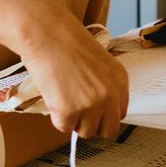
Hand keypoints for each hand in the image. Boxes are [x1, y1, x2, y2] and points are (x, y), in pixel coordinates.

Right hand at [19, 10, 128, 138]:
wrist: (45, 34)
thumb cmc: (65, 41)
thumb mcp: (98, 62)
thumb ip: (102, 85)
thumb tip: (96, 108)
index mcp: (120, 80)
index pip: (120, 114)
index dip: (103, 115)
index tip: (92, 112)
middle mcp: (109, 95)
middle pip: (108, 130)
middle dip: (92, 125)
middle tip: (78, 112)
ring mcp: (91, 105)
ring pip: (85, 132)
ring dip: (73, 121)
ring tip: (63, 97)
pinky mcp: (69, 112)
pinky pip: (63, 127)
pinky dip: (56, 117)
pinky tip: (53, 95)